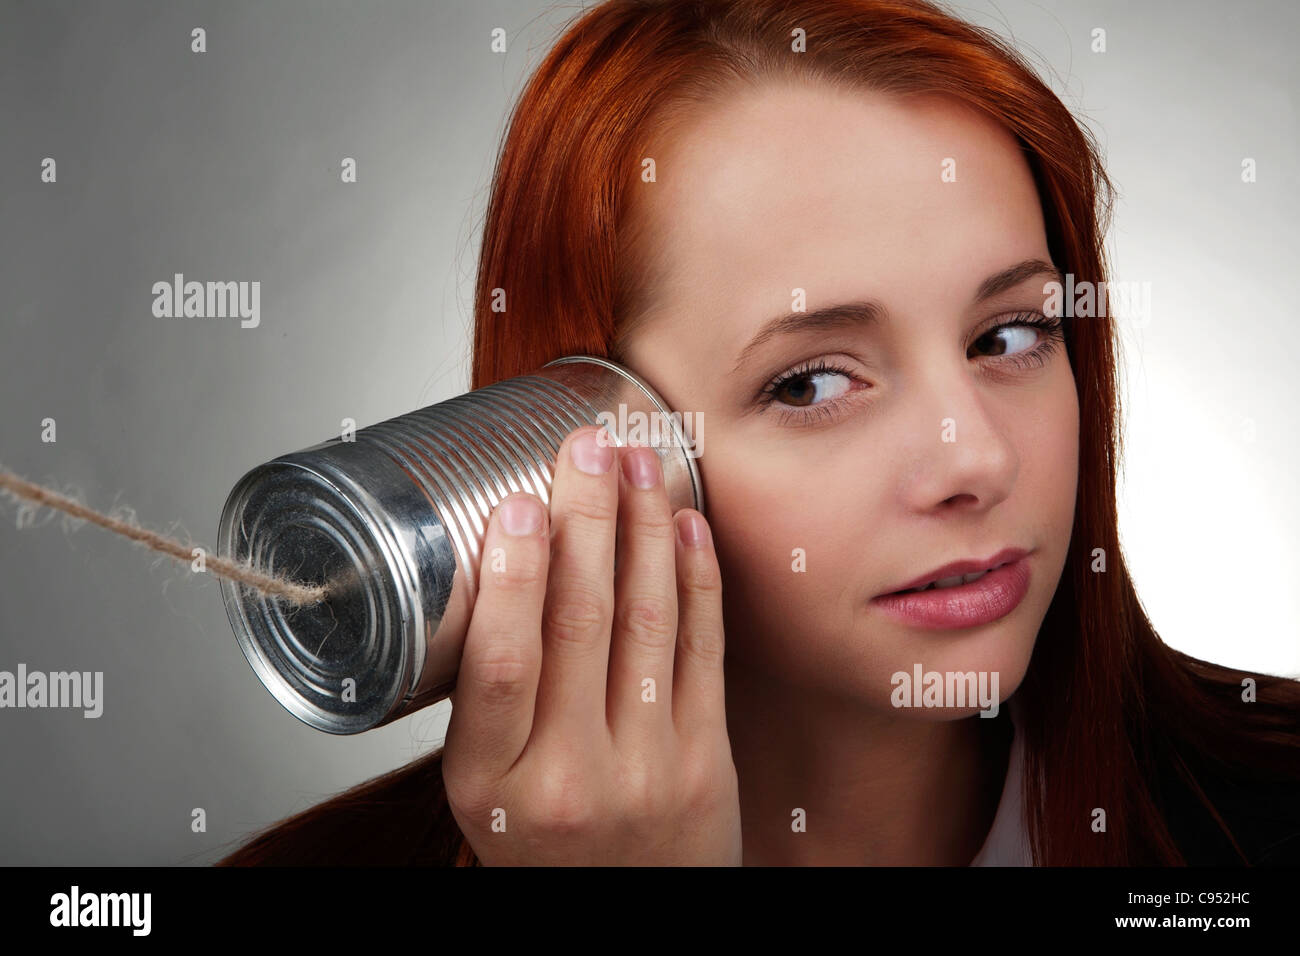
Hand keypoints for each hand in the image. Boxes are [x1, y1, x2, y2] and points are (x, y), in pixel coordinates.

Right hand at [442, 424, 740, 864]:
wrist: (627, 922)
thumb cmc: (547, 847)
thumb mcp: (485, 790)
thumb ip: (490, 698)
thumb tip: (500, 564)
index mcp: (492, 783)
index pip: (500, 664)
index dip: (513, 574)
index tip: (521, 502)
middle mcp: (570, 777)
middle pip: (579, 624)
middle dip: (586, 519)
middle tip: (588, 446)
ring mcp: (647, 769)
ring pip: (647, 624)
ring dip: (644, 531)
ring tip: (640, 463)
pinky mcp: (706, 760)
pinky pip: (703, 651)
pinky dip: (696, 579)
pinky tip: (685, 525)